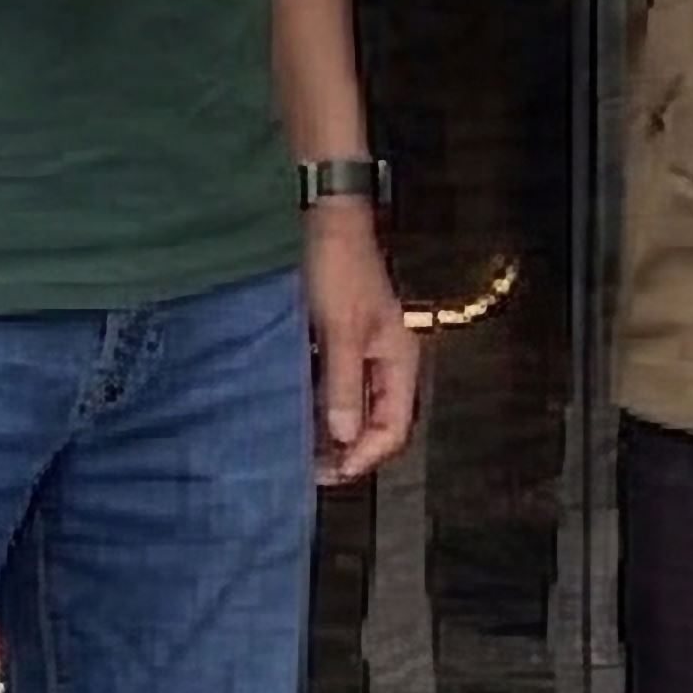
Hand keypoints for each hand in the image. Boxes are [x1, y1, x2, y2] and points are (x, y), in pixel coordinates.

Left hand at [301, 202, 425, 487]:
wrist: (325, 220)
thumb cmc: (338, 268)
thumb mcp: (340, 330)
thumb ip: (342, 384)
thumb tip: (342, 437)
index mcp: (399, 360)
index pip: (393, 428)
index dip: (364, 455)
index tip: (330, 471)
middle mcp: (386, 362)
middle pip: (375, 424)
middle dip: (347, 450)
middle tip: (309, 470)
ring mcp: (364, 353)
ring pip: (353, 408)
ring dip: (330, 431)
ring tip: (298, 450)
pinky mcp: (340, 344)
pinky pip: (334, 388)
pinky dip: (318, 406)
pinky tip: (293, 415)